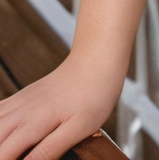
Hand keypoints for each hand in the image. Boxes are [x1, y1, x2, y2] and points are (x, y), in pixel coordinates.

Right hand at [0, 53, 122, 159]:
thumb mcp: (78, 128)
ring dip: (0, 140)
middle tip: (14, 156)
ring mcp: (19, 102)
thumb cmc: (93, 95)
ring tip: (10, 149)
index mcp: (33, 124)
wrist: (96, 60)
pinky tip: (5, 134)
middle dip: (1, 152)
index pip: (4, 154)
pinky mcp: (22, 97)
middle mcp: (20, 112)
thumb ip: (49, 150)